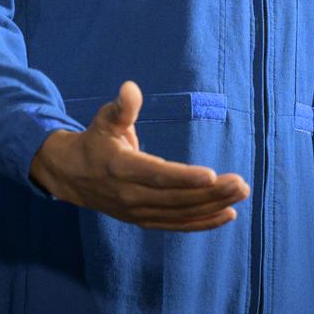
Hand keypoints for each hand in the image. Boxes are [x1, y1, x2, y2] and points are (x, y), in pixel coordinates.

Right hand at [29, 79, 250, 231]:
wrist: (73, 176)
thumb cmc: (96, 141)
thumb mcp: (104, 119)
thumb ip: (122, 107)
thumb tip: (130, 88)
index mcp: (119, 167)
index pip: (156, 174)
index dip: (183, 177)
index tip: (211, 174)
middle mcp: (129, 195)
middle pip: (175, 198)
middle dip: (210, 193)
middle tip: (240, 184)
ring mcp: (137, 212)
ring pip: (180, 213)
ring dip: (212, 206)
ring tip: (240, 194)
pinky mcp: (144, 220)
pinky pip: (177, 224)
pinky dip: (203, 222)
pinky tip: (227, 214)